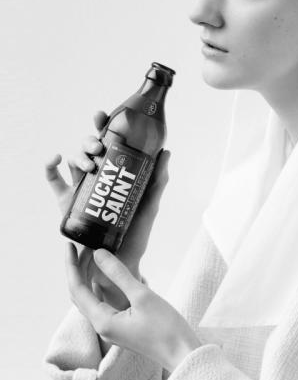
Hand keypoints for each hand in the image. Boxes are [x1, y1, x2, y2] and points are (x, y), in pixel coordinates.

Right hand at [45, 110, 170, 311]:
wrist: (116, 264)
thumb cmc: (135, 236)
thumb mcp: (150, 207)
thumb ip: (158, 181)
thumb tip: (166, 151)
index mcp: (119, 175)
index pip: (111, 145)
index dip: (105, 127)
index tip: (103, 115)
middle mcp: (100, 178)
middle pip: (91, 150)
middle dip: (91, 140)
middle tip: (98, 146)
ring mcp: (83, 189)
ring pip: (75, 161)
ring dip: (78, 154)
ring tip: (89, 163)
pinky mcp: (67, 202)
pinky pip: (53, 180)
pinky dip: (50, 166)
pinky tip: (55, 158)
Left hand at [65, 243, 201, 371]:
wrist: (183, 354)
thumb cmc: (165, 327)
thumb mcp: (142, 296)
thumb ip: (119, 274)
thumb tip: (98, 254)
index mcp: (102, 321)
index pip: (77, 289)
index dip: (71, 266)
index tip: (69, 245)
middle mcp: (102, 326)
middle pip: (81, 295)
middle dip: (78, 270)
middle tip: (80, 247)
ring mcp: (112, 328)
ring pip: (92, 299)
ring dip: (89, 278)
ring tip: (91, 257)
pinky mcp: (122, 327)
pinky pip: (104, 304)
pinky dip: (101, 287)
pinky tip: (108, 277)